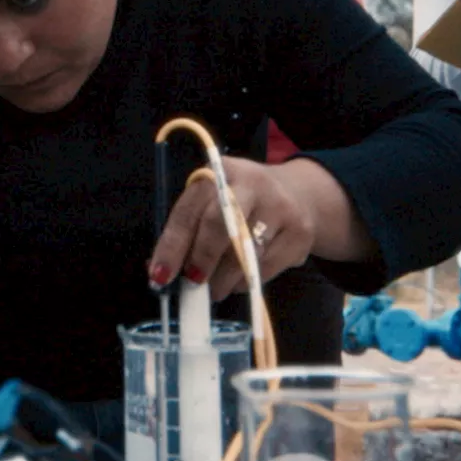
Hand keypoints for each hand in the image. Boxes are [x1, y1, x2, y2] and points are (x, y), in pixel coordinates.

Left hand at [148, 157, 316, 300]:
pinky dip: (245, 282)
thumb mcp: (212, 200)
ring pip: (243, 254)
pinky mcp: (300, 233)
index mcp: (219, 172)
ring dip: (222, 279)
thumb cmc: (240, 202)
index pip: (189, 211)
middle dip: (200, 261)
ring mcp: (279, 207)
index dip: (172, 247)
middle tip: (193, 283)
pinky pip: (265, 268)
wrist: (298, 194)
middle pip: (219, 227)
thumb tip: (161, 271)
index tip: (160, 275)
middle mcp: (251, 184)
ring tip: (214, 288)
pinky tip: (239, 280)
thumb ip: (188, 230)